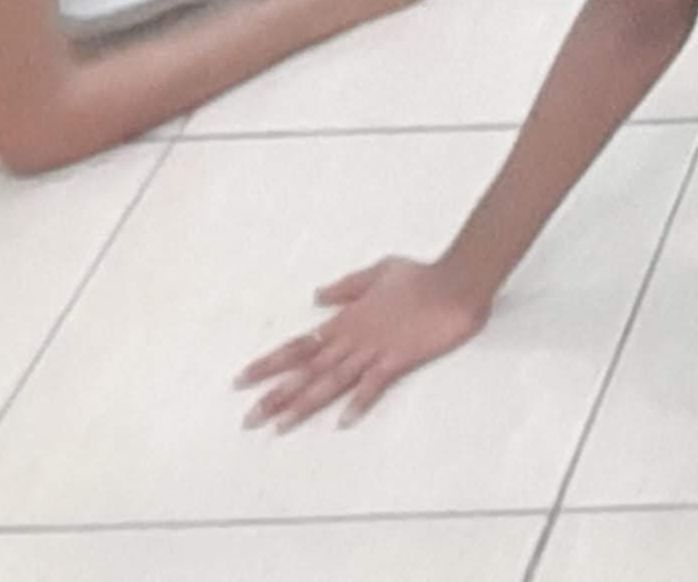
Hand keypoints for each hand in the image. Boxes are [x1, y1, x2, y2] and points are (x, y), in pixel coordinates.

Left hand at [234, 253, 487, 430]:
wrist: (456, 280)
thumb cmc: (421, 275)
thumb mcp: (378, 272)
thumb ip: (347, 287)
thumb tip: (317, 298)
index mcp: (346, 321)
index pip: (298, 346)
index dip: (268, 364)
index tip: (240, 380)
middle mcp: (352, 339)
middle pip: (306, 370)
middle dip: (275, 395)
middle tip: (248, 419)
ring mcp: (374, 350)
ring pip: (331, 381)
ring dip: (304, 404)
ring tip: (279, 426)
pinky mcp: (399, 358)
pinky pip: (374, 384)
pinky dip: (359, 402)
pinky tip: (343, 421)